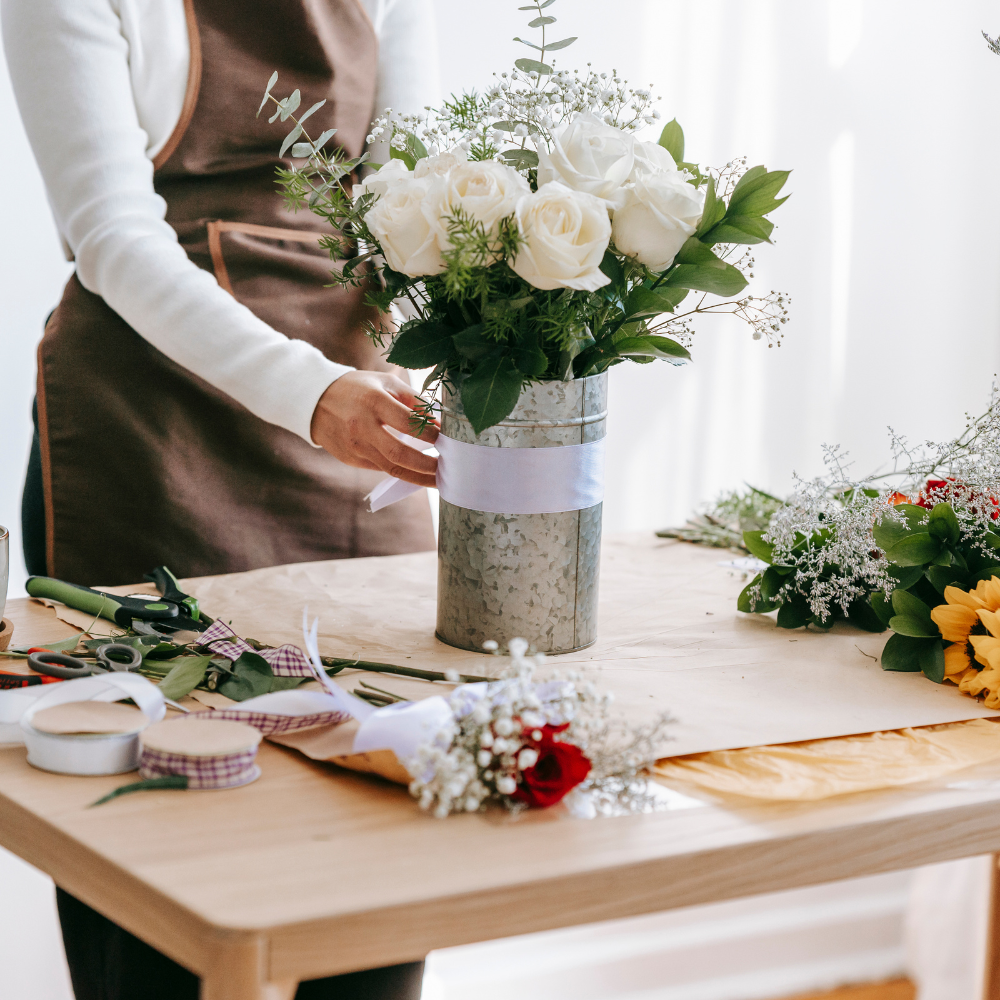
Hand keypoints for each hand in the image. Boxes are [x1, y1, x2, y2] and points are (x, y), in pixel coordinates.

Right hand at [311, 371, 438, 487]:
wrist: (315, 400)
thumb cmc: (359, 389)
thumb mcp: (386, 383)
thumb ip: (414, 400)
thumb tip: (439, 423)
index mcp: (373, 401)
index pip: (409, 423)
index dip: (431, 434)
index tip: (447, 439)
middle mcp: (361, 426)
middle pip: (399, 454)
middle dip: (427, 465)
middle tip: (447, 468)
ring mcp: (354, 445)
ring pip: (391, 468)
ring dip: (418, 477)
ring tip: (438, 479)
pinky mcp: (350, 459)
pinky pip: (381, 469)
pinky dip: (402, 473)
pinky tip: (418, 474)